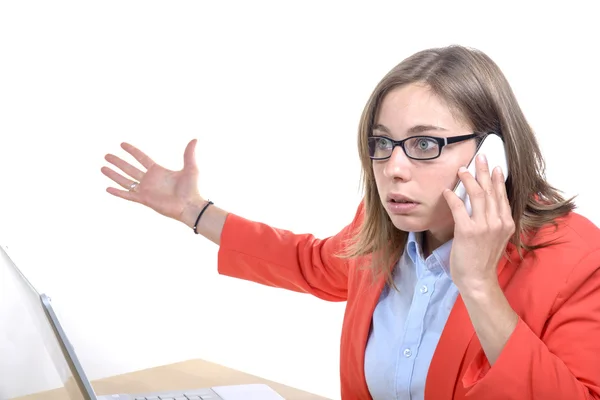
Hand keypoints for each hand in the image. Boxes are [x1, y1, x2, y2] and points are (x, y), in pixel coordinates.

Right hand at [101, 139, 204, 223]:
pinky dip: (118, 192)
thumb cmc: (192, 188)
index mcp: (158, 171)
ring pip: (125, 180)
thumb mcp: (191, 168)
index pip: (141, 158)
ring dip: (114, 174)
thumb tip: (195, 139)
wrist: (190, 205)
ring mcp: (146, 190)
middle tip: (106, 155)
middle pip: (129, 168)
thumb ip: (189, 154)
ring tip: (102, 168)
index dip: (132, 151)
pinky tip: (107, 188)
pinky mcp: (144, 200)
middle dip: (118, 162)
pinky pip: (128, 195)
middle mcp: (150, 179)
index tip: (122, 144)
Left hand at [442, 154, 514, 289]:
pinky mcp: (468, 231)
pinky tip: (447, 191)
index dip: (498, 179)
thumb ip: (493, 221)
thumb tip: (485, 205)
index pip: (502, 196)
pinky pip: (459, 207)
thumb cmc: (482, 260)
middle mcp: (498, 222)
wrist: (478, 280)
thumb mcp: (496, 238)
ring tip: (462, 170)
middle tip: (480, 157)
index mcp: (506, 223)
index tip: (495, 166)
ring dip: (468, 179)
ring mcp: (483, 226)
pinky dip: (452, 197)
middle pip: (491, 190)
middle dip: (484, 171)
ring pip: (477, 195)